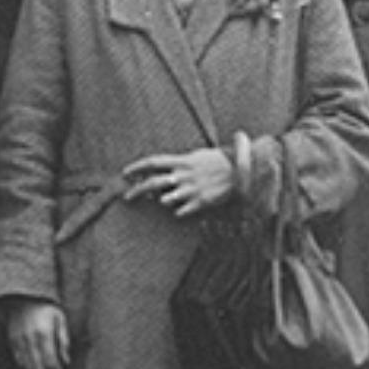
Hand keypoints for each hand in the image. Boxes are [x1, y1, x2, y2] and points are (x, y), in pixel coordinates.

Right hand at [4, 299, 72, 368]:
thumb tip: (67, 361)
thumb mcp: (60, 320)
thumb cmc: (46, 307)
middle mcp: (30, 340)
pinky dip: (28, 367)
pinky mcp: (12, 342)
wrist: (23, 297)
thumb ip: (64, 341)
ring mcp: (19, 342)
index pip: (51, 364)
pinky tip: (36, 366)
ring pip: (28, 368)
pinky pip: (19, 361)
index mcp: (44, 335)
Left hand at [122, 147, 238, 216]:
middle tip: (127, 197)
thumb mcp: (198, 156)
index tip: (125, 172)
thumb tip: (162, 169)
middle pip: (153, 183)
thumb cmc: (219, 162)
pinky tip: (182, 210)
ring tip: (166, 200)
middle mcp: (184, 175)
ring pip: (165, 199)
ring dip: (162, 201)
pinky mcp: (201, 202)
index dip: (137, 166)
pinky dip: (178, 211)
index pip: (153, 162)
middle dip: (137, 190)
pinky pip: (181, 211)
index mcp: (183, 161)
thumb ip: (180, 163)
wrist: (243, 171)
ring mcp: (192, 189)